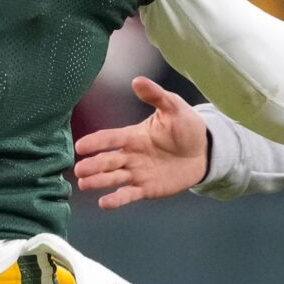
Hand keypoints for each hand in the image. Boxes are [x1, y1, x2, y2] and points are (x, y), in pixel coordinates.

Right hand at [74, 77, 208, 208]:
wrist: (204, 151)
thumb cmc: (187, 126)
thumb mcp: (173, 107)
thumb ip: (156, 95)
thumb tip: (137, 80)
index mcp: (133, 136)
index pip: (109, 138)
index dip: (95, 142)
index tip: (79, 146)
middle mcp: (130, 155)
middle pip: (107, 161)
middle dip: (92, 165)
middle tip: (79, 170)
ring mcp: (137, 173)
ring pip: (113, 178)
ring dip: (98, 181)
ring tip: (84, 184)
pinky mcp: (146, 189)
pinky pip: (128, 195)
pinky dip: (116, 199)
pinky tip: (103, 203)